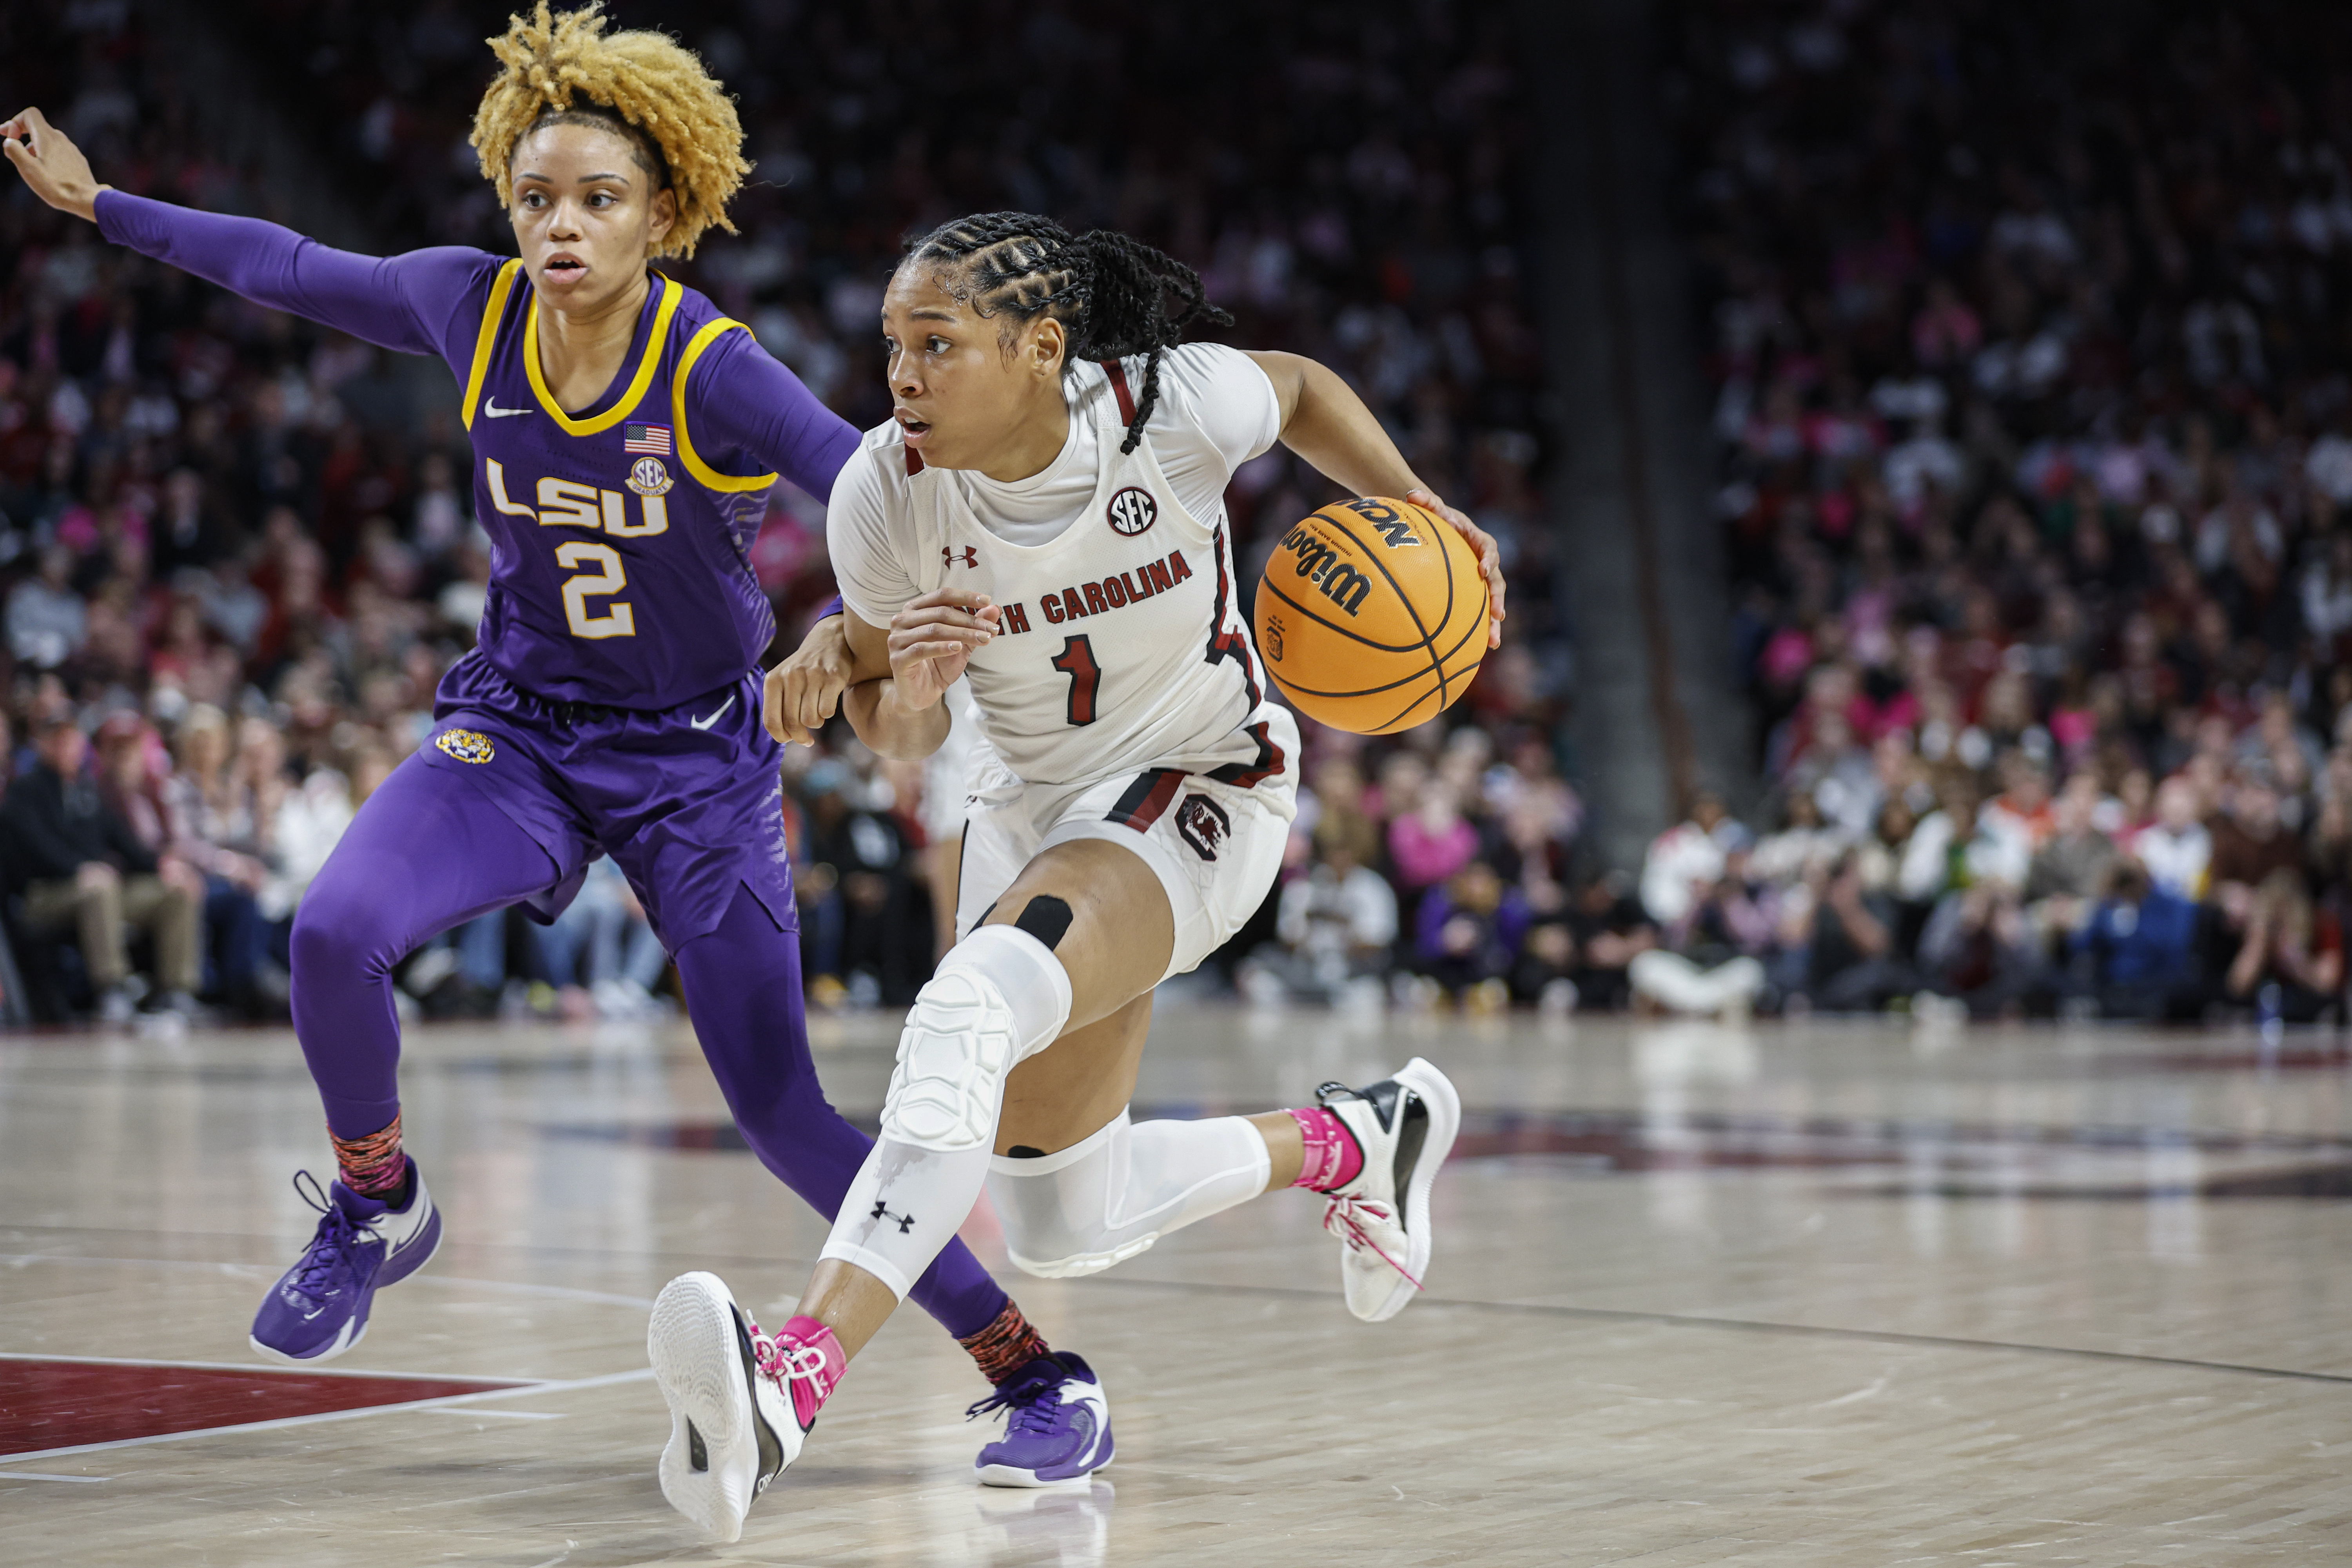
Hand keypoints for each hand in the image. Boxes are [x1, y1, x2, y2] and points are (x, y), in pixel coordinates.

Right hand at [2, 109, 106, 221]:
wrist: (86, 200)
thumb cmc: (56, 186)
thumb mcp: (28, 168)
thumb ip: (14, 150)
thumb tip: (10, 141)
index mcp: (47, 137)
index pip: (30, 114)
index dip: (15, 122)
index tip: (8, 137)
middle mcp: (61, 139)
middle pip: (37, 127)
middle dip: (21, 134)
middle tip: (11, 148)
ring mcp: (71, 149)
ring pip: (47, 140)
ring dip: (33, 146)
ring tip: (28, 163)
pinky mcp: (77, 160)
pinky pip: (58, 151)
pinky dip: (46, 154)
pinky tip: (45, 170)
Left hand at [765, 612, 853, 745]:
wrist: (828, 641)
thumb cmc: (803, 670)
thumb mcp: (784, 681)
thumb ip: (779, 707)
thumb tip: (785, 737)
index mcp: (773, 680)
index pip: (771, 721)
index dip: (780, 737)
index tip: (789, 740)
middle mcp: (790, 676)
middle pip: (792, 723)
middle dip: (800, 737)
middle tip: (807, 739)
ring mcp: (812, 676)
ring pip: (810, 720)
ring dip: (815, 723)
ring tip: (816, 714)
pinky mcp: (832, 677)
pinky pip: (827, 711)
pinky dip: (827, 713)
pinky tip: (827, 703)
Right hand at [887, 588, 998, 711]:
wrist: (922, 693)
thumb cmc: (939, 664)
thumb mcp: (961, 643)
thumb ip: (974, 625)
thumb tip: (994, 608)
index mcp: (915, 609)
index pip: (942, 596)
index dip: (965, 597)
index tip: (987, 601)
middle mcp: (902, 620)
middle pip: (941, 613)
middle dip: (970, 620)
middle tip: (991, 629)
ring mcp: (896, 639)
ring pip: (934, 630)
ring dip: (962, 634)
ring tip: (983, 638)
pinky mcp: (897, 659)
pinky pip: (921, 649)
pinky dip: (942, 647)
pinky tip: (958, 647)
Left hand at [1407, 487, 1505, 649]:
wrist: (1437, 529)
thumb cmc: (1434, 518)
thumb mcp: (1431, 507)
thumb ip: (1425, 501)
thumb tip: (1411, 493)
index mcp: (1478, 541)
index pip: (1487, 549)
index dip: (1488, 559)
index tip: (1482, 569)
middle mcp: (1483, 561)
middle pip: (1495, 582)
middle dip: (1497, 599)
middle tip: (1497, 614)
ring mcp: (1479, 580)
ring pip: (1491, 602)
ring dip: (1493, 622)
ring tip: (1493, 642)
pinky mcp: (1472, 593)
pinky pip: (1478, 612)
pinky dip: (1481, 629)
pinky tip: (1481, 650)